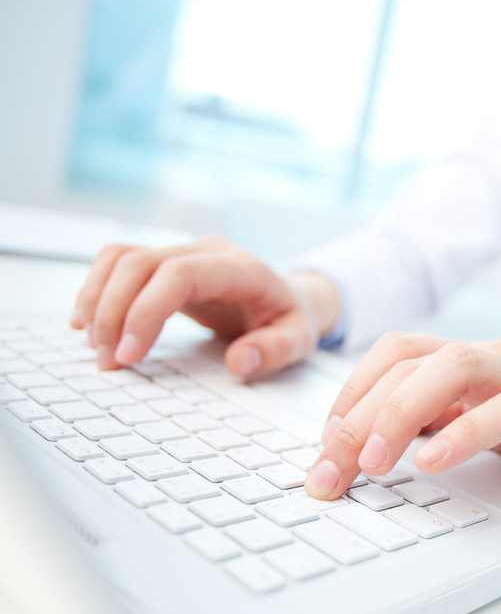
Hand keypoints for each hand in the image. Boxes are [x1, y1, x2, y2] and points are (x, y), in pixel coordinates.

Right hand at [69, 235, 340, 376]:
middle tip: (107, 361)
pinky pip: (119, 263)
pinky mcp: (165, 264)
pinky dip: (97, 289)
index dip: (146, 311)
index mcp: (241, 268)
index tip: (129, 354)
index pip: (180, 274)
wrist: (288, 298)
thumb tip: (239, 362)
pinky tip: (87, 324)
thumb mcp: (299, 339)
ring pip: (121, 257)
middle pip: (140, 263)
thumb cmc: (290, 319)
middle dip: (113, 312)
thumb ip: (276, 350)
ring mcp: (183, 252)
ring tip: (95, 348)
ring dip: (97, 301)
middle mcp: (207, 251)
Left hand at [304, 332, 500, 498]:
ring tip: (374, 462)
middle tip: (331, 469)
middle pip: (408, 363)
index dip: (349, 393)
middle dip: (358, 416)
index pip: (393, 356)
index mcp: (468, 359)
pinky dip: (465, 434)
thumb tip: (371, 440)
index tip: (325, 445)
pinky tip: (435, 462)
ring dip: (400, 413)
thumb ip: (438, 419)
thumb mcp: (484, 420)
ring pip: (451, 369)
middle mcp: (492, 358)